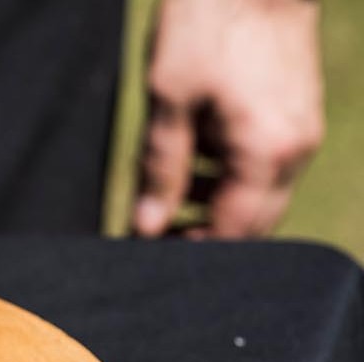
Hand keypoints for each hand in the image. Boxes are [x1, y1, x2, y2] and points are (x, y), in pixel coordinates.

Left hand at [135, 0, 323, 238]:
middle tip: (157, 229)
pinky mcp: (298, 112)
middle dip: (207, 232)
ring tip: (169, 189)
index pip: (233, 232)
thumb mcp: (168, 100)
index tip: (151, 249)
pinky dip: (233, 171)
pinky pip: (267, 162)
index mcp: (265, 153)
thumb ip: (160, 168)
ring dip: (217, 202)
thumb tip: (146, 225)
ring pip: (261, 192)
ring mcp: (302, 130)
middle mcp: (295, 150)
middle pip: (253, 222)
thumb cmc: (207, 25)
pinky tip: (197, 151)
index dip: (191, 249)